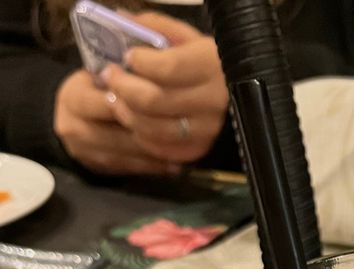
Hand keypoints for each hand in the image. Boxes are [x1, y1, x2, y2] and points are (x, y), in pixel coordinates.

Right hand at [53, 69, 179, 174]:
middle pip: (119, 135)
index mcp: (74, 97)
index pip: (110, 104)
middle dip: (149, 134)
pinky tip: (172, 166)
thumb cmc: (94, 89)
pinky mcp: (95, 168)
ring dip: (155, 155)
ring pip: (126, 156)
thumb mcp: (99, 76)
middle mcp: (74, 127)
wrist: (68, 116)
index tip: (164, 105)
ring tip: (181, 153)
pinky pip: (128, 169)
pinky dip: (151, 167)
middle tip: (179, 135)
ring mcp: (83, 151)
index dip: (137, 105)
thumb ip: (121, 80)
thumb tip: (158, 79)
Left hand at [102, 13, 228, 164]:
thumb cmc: (202, 59)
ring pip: (154, 128)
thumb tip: (121, 21)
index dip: (141, 63)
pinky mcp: (199, 148)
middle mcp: (212, 101)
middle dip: (123, 88)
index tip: (128, 56)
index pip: (168, 68)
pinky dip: (141, 135)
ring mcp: (207, 129)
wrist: (229, 90)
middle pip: (155, 101)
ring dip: (126, 114)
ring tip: (115, 99)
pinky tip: (134, 119)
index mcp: (211, 66)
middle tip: (110, 76)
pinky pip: (161, 148)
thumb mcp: (185, 35)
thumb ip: (155, 26)